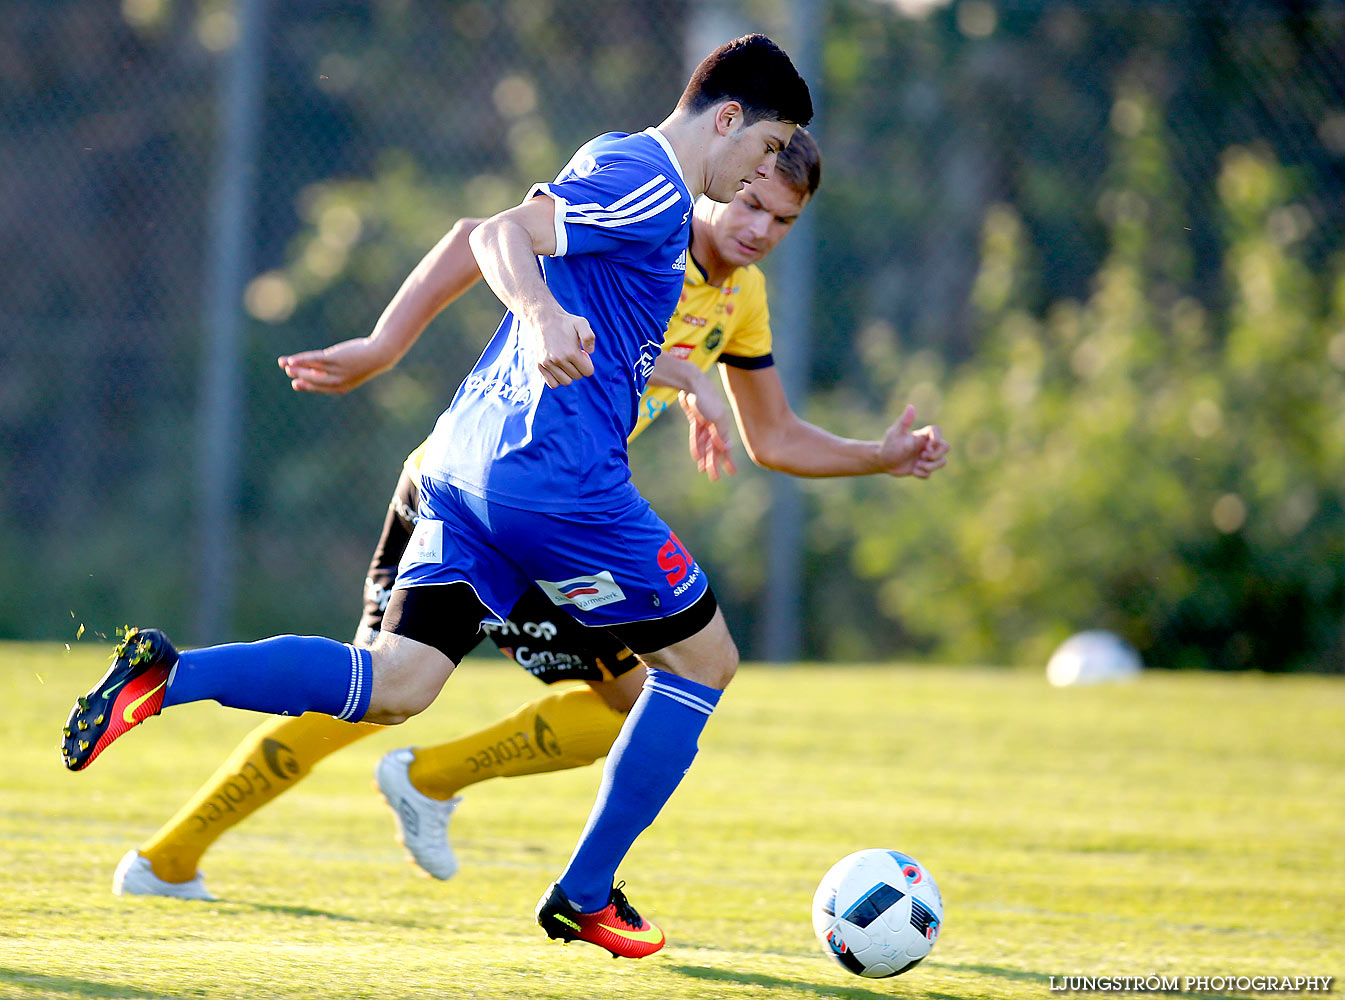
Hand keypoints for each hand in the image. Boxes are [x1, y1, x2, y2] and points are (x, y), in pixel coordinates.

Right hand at [277, 338, 393, 393]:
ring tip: (284, 364)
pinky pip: (314, 360)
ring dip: (296, 368)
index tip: (295, 384)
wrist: (380, 353)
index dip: (306, 386)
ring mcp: (336, 371)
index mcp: (341, 388)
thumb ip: (337, 370)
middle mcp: (337, 382)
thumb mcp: (350, 368)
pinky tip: (291, 360)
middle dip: (298, 376)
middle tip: (287, 371)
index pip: (319, 388)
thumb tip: (322, 368)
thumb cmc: (365, 360)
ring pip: (311, 371)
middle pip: (312, 381)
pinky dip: (301, 360)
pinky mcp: (335, 359)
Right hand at [529, 309, 595, 387]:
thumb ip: (589, 337)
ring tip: (566, 361)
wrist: (543, 318)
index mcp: (571, 352)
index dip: (588, 363)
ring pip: (566, 382)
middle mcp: (559, 360)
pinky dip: (557, 380)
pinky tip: (558, 368)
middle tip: (573, 354)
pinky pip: (552, 384)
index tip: (582, 354)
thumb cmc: (565, 322)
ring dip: (569, 374)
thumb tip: (590, 352)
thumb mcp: (582, 323)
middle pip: (577, 376)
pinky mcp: (540, 365)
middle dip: (579, 367)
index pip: (588, 372)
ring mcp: (548, 363)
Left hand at [678, 380, 736, 481]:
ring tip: (703, 470)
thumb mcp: (716, 417)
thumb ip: (720, 433)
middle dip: (715, 464)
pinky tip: (697, 457)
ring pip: (705, 445)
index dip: (728, 461)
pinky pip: (697, 437)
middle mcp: (715, 427)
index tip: (732, 472)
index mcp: (723, 427)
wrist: (693, 384)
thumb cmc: (707, 399)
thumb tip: (726, 448)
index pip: (725, 448)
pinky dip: (697, 447)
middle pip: (714, 449)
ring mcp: (705, 424)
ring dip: (705, 458)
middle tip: (714, 478)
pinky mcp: (695, 420)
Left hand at [879, 404, 948, 478]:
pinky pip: (929, 474)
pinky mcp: (923, 468)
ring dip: (930, 466)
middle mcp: (927, 445)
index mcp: (922, 435)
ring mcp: (926, 458)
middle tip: (922, 456)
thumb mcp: (895, 433)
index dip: (937, 438)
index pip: (937, 431)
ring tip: (917, 464)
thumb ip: (904, 421)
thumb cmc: (889, 444)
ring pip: (942, 462)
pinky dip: (921, 473)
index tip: (928, 446)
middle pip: (945, 447)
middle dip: (936, 455)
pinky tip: (912, 470)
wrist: (883, 461)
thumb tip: (910, 407)